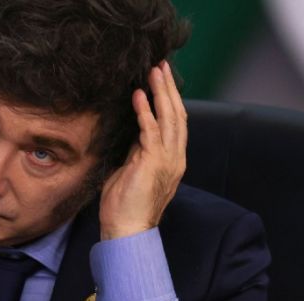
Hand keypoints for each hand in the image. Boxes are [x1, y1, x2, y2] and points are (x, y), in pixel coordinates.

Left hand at [98, 60, 186, 240]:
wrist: (126, 231)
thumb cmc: (124, 207)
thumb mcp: (131, 172)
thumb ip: (135, 152)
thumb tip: (133, 134)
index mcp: (172, 160)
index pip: (176, 124)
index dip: (170, 101)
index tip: (162, 81)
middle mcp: (175, 158)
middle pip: (178, 115)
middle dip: (170, 89)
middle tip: (161, 66)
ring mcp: (168, 160)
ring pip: (170, 118)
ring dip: (162, 92)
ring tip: (154, 71)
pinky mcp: (153, 163)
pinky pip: (152, 131)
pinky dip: (146, 111)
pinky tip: (139, 95)